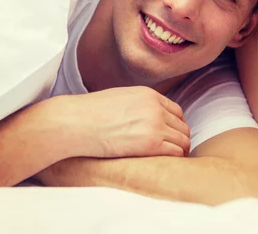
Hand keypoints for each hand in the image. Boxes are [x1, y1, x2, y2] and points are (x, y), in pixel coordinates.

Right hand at [61, 86, 190, 158]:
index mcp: (149, 95)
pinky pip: (175, 151)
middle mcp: (156, 108)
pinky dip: (174, 158)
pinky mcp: (150, 143)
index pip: (177, 112)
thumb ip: (139, 104)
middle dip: (178, 138)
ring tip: (166, 159)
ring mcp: (155, 125)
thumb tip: (145, 117)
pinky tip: (163, 163)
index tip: (169, 136)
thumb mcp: (120, 97)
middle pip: (182, 126)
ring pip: (183, 140)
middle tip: (170, 150)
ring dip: (178, 150)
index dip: (175, 125)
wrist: (75, 122)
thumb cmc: (89, 113)